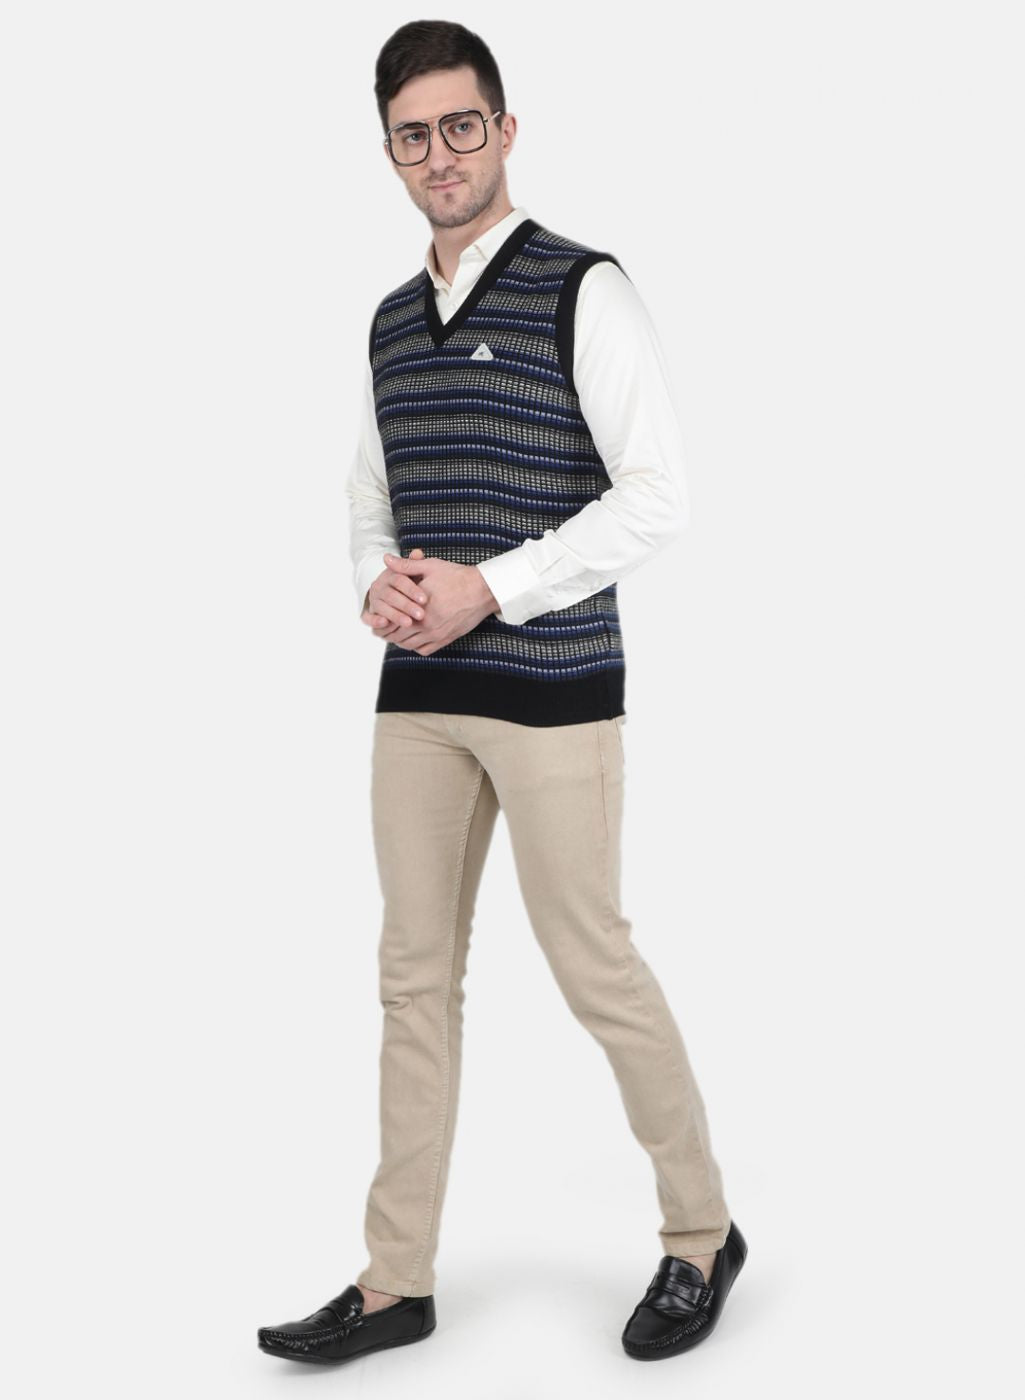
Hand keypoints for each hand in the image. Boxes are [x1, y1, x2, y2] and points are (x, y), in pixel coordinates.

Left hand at [365, 549, 498, 654]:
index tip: (378, 618)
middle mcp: (426, 625)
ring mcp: (437, 634)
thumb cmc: (457, 577)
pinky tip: (413, 639)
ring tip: (396, 633)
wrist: (483, 590)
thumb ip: (406, 566)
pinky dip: (415, 647)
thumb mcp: (430, 567)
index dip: (381, 621)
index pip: (392, 621)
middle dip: (388, 632)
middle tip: (382, 628)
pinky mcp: (446, 639)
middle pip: (398, 636)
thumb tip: (385, 559)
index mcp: (418, 607)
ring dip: (400, 640)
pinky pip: (424, 650)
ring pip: (409, 645)